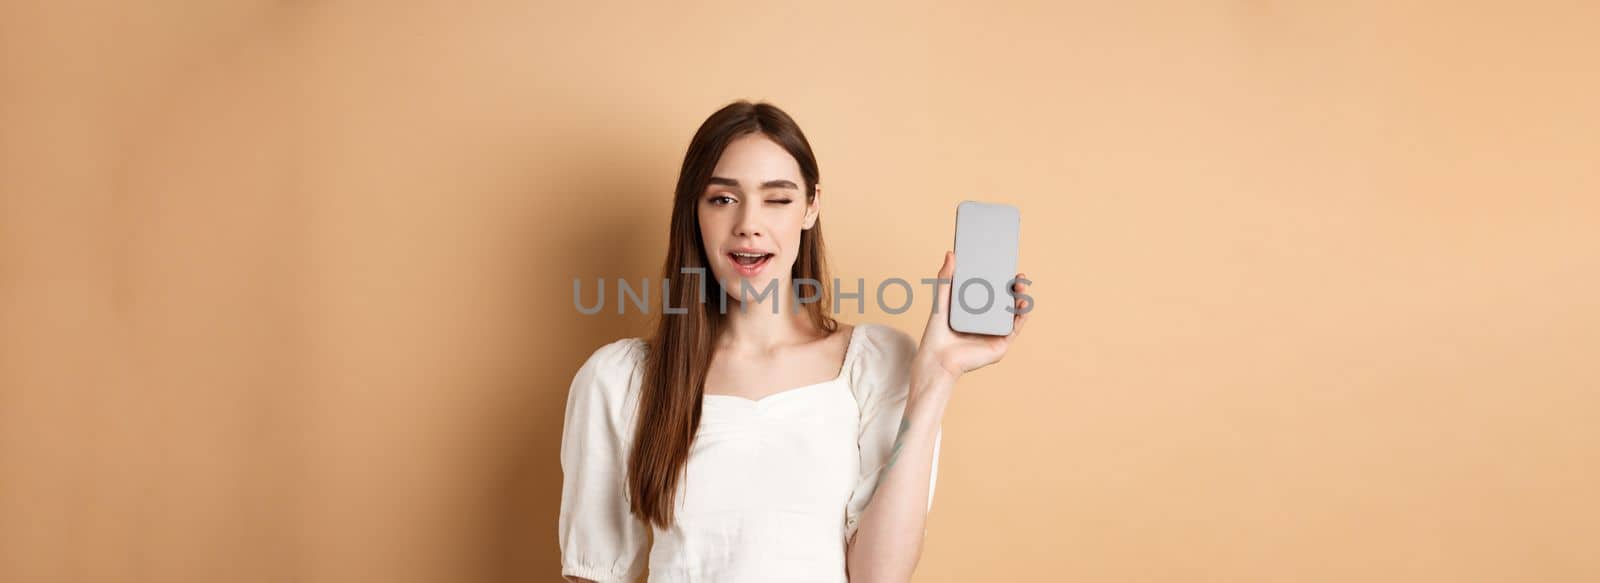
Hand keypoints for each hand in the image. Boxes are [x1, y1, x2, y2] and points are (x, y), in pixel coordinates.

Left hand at [916, 250, 1031, 379]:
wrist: (937, 359)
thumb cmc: (936, 334)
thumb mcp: (941, 301)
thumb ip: (946, 278)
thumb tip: (950, 253)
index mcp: (975, 311)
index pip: (993, 292)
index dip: (1002, 279)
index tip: (1006, 265)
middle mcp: (987, 322)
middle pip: (1006, 301)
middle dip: (1015, 286)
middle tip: (1017, 275)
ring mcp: (995, 333)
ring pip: (1014, 313)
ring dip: (1022, 298)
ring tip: (1020, 286)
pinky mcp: (1000, 345)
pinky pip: (1015, 328)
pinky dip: (1022, 315)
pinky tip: (1022, 304)